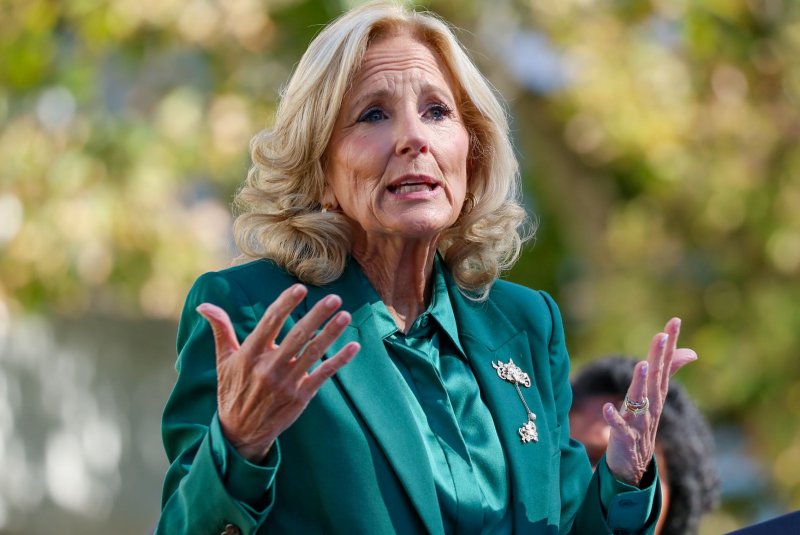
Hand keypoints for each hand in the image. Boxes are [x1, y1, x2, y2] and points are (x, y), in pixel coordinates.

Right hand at [196, 284, 359, 462]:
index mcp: (250, 355)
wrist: (240, 433)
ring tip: (345, 315)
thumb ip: (220, 330)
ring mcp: (287, 383)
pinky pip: (323, 374)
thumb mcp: (223, 361)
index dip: (286, 304)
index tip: (300, 288)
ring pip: (313, 353)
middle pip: (297, 336)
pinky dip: (340, 360)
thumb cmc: (232, 390)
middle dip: (316, 315)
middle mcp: (269, 367)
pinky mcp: (301, 396)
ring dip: (331, 333)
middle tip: (333, 298)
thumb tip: (204, 306)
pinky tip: (354, 346)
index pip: (270, 322)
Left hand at [603, 318, 696, 484]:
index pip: (665, 365)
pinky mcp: (624, 438)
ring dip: (640, 383)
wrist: (633, 466)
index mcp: (656, 395)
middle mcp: (651, 407)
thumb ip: (668, 372)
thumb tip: (690, 352)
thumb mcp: (655, 398)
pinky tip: (607, 407)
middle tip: (662, 335)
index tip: (675, 321)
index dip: (670, 344)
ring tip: (641, 364)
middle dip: (659, 357)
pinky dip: (614, 418)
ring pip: (640, 401)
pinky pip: (619, 427)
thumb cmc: (642, 426)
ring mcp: (639, 423)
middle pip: (655, 379)